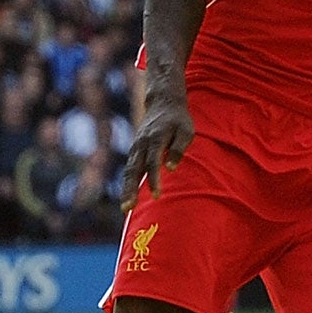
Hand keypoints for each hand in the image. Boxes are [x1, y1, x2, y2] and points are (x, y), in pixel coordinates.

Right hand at [120, 92, 192, 206]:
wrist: (163, 103)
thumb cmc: (178, 120)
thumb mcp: (186, 130)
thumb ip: (179, 148)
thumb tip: (171, 168)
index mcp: (155, 139)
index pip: (153, 163)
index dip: (154, 180)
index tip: (157, 196)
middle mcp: (142, 144)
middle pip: (134, 169)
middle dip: (130, 190)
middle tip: (128, 208)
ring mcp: (136, 147)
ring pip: (128, 171)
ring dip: (126, 190)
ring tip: (125, 209)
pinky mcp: (135, 150)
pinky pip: (129, 169)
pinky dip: (127, 183)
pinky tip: (128, 198)